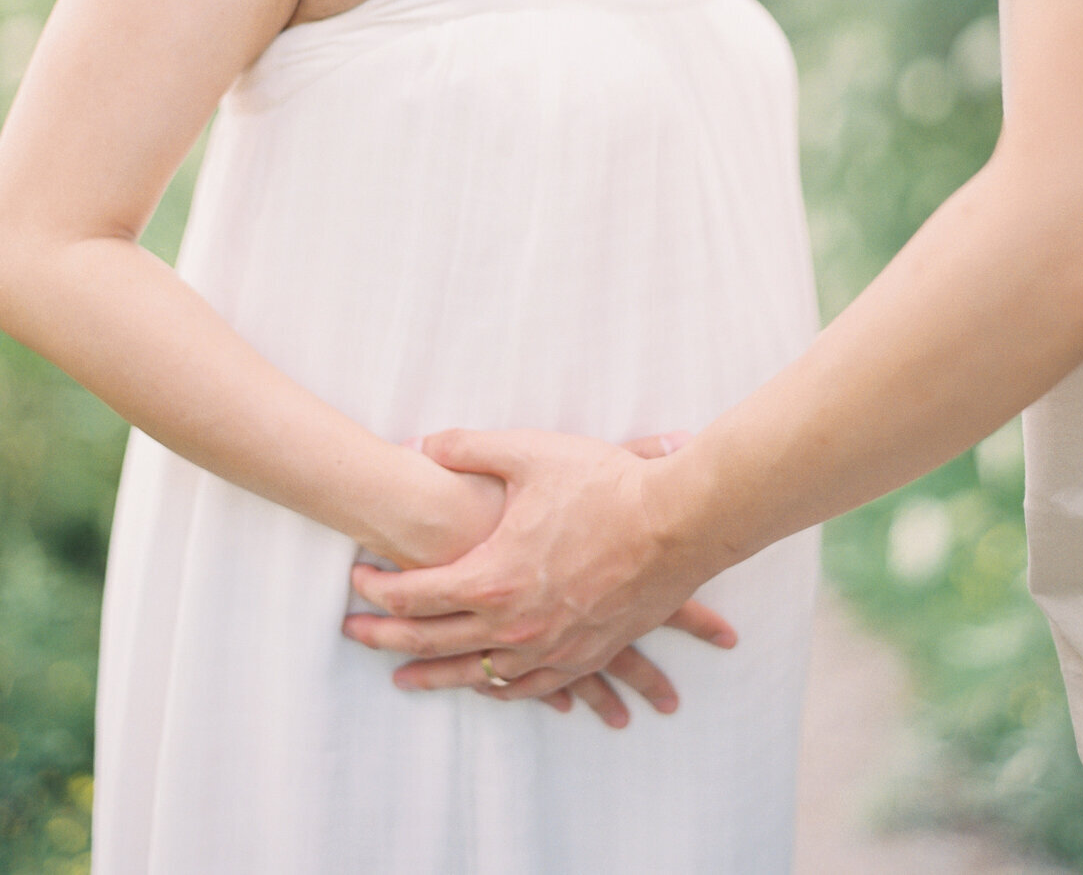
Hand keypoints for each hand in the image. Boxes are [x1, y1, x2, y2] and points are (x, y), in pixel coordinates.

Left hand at [345, 427, 724, 702]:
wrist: (676, 522)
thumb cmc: (603, 485)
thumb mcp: (528, 453)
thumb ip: (469, 448)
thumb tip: (422, 445)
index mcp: (492, 577)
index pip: (416, 592)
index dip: (378, 586)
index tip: (357, 579)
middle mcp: (514, 624)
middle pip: (432, 642)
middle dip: (386, 639)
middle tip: (354, 636)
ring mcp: (550, 646)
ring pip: (478, 675)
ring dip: (436, 676)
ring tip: (404, 681)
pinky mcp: (585, 654)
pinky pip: (532, 687)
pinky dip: (502, 689)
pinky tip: (489, 687)